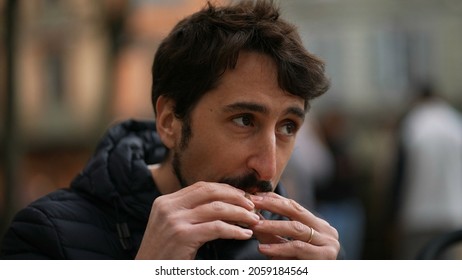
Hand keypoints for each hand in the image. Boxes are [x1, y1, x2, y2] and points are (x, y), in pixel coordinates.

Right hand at [135, 181, 259, 258]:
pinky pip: (216, 228)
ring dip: (240, 213)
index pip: (201, 186)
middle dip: (235, 196)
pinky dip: (235, 230)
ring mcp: (175, 220)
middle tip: (252, 205)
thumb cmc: (163, 254)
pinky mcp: (183, 236)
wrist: (146, 273)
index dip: (225, 189)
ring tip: (253, 220)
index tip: (241, 196)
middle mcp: (169, 207)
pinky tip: (244, 234)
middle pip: (210, 192)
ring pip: (217, 208)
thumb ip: (187, 212)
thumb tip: (219, 204)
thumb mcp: (169, 226)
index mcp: (165, 202)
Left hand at [250, 192, 339, 258]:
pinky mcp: (323, 260)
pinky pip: (297, 249)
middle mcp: (328, 233)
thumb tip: (253, 217)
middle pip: (296, 212)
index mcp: (321, 226)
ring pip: (297, 229)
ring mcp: (328, 246)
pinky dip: (278, 248)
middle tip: (252, 204)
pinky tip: (262, 249)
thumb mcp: (286, 248)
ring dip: (273, 226)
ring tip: (255, 226)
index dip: (274, 200)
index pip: (295, 206)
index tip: (255, 196)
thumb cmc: (299, 268)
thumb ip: (273, 233)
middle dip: (272, 206)